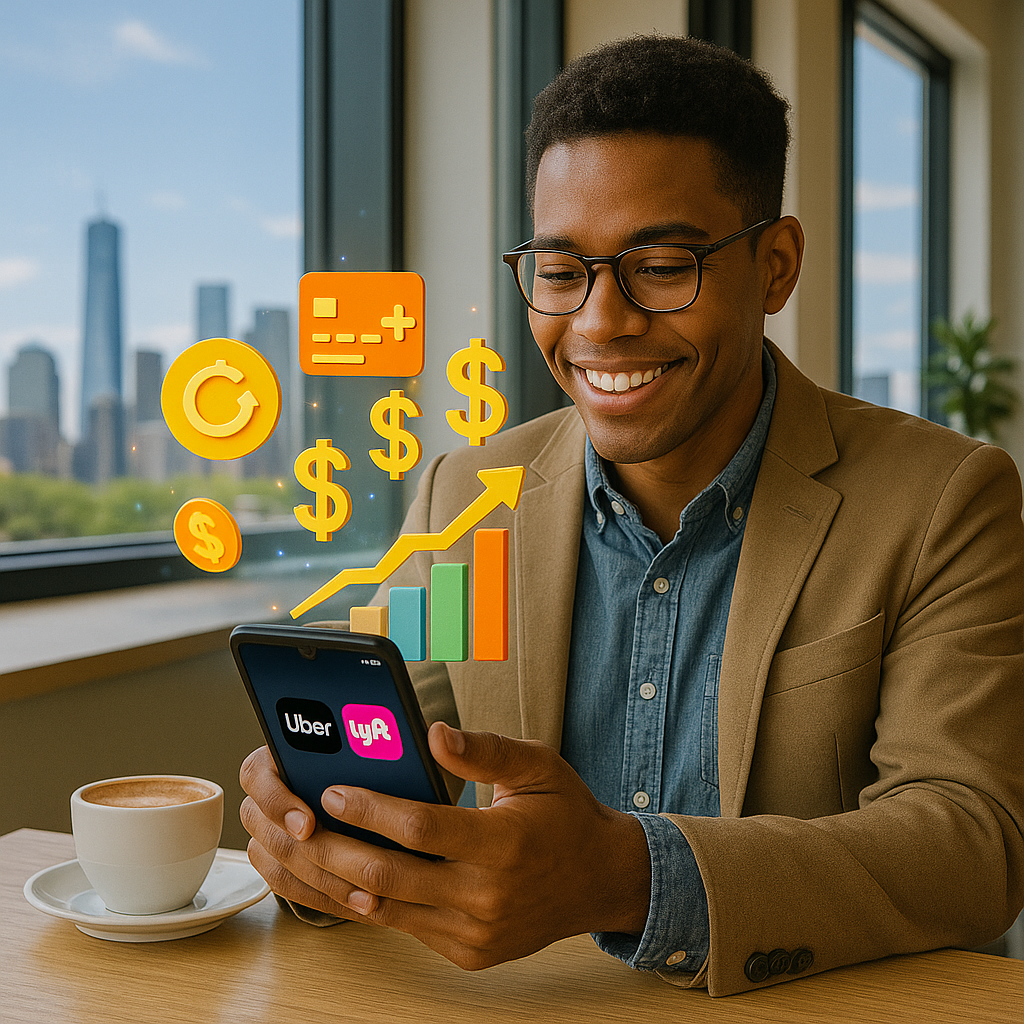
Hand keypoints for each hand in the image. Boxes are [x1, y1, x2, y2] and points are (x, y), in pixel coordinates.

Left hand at [239, 723, 650, 968]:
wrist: (601, 880)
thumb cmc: (567, 816)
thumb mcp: (538, 766)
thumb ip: (484, 750)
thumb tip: (434, 733)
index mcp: (504, 844)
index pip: (420, 829)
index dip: (370, 808)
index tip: (333, 789)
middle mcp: (487, 896)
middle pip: (388, 876)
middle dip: (330, 848)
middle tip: (292, 822)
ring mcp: (474, 933)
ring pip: (385, 909)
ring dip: (333, 879)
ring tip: (297, 851)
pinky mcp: (466, 952)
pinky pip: (402, 928)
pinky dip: (364, 902)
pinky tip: (335, 878)